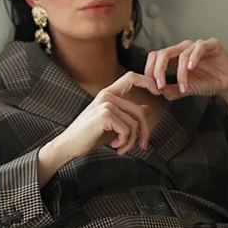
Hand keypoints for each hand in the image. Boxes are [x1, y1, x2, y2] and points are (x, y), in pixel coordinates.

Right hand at [38, 70, 156, 183]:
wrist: (68, 145)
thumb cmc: (88, 136)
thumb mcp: (112, 124)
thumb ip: (128, 115)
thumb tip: (147, 108)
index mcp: (108, 94)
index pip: (131, 77)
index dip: (147, 81)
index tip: (158, 90)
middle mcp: (107, 96)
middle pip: (139, 111)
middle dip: (144, 131)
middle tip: (142, 145)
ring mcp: (106, 104)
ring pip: (134, 123)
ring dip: (131, 141)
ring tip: (122, 149)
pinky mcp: (105, 116)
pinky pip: (127, 130)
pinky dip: (124, 143)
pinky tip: (115, 147)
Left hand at [143, 38, 227, 107]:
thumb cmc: (209, 83)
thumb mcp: (186, 89)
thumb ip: (171, 90)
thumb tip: (158, 91)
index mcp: (175, 58)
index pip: (156, 57)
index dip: (151, 70)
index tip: (153, 87)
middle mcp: (184, 49)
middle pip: (163, 53)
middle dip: (159, 70)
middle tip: (161, 85)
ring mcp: (197, 46)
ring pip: (181, 54)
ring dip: (180, 74)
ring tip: (184, 87)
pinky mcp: (212, 45)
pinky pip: (199, 47)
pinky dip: (193, 58)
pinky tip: (192, 68)